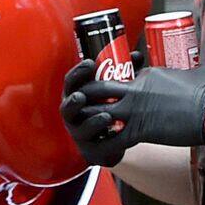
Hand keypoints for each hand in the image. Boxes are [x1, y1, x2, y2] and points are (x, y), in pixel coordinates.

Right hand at [59, 50, 145, 166]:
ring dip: (91, 122)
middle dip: (74, 100)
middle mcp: (74, 114)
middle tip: (81, 95)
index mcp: (77, 95)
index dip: (78, 72)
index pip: (72, 82)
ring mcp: (80, 132)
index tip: (90, 63)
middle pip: (68, 105)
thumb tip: (136, 55)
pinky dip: (103, 141)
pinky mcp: (90, 149)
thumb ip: (123, 73)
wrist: (116, 140)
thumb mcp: (112, 90)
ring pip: (79, 127)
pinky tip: (113, 135)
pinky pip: (93, 146)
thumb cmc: (110, 109)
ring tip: (105, 116)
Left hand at [79, 58, 204, 150]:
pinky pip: (113, 140)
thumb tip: (203, 68)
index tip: (106, 94)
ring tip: (86, 129)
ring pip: (98, 113)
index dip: (107, 86)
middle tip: (84, 106)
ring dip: (90, 121)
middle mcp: (134, 90)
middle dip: (86, 97)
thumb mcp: (197, 70)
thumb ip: (193, 68)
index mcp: (145, 75)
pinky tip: (100, 151)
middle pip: (98, 89)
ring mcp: (135, 110)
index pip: (117, 77)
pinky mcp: (140, 130)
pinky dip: (104, 146)